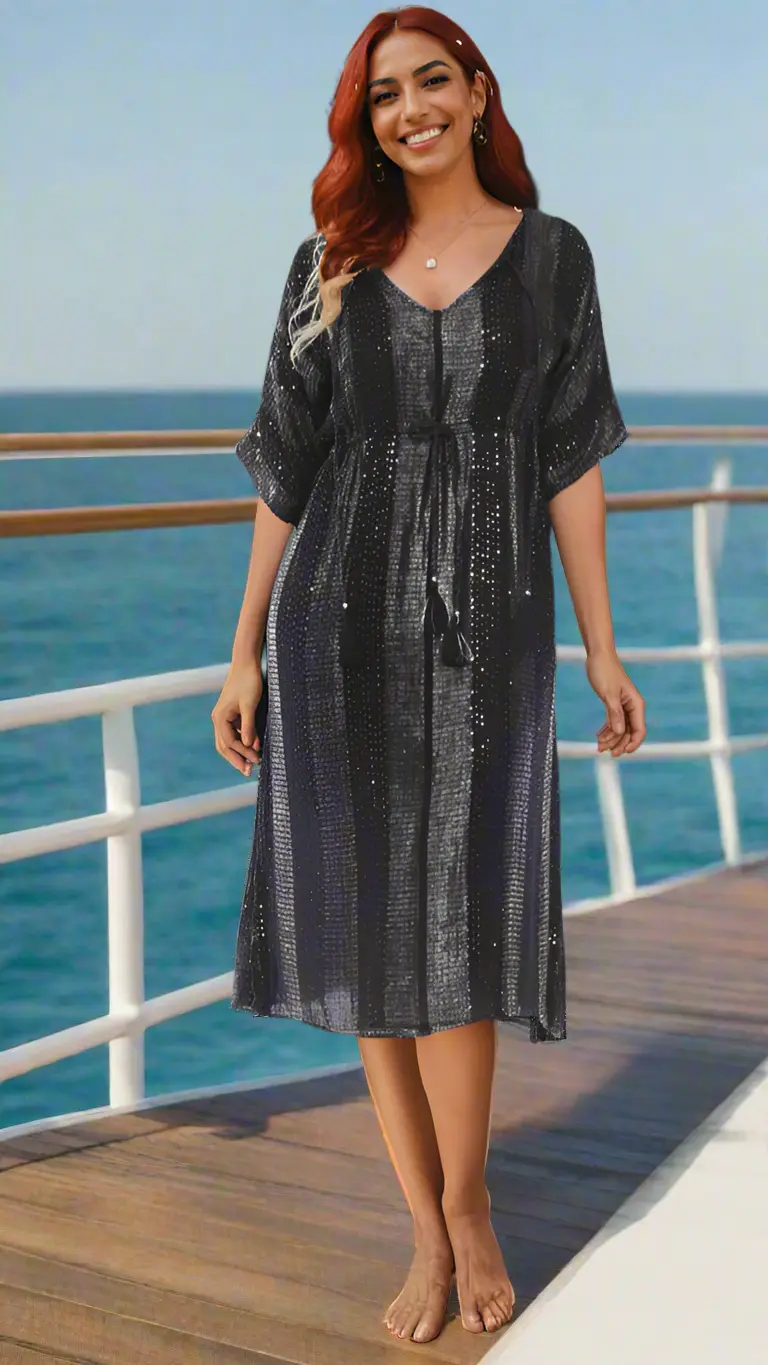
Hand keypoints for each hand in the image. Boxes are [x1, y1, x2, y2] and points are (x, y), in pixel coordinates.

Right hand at [211, 660, 262, 776]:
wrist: (246, 663)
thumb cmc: (248, 682)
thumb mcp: (250, 705)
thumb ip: (248, 726)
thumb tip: (248, 746)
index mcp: (220, 717)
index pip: (230, 743)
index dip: (243, 754)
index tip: (256, 762)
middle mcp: (218, 719)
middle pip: (224, 746)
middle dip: (236, 759)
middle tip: (248, 772)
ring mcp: (223, 717)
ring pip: (228, 741)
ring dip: (238, 753)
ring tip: (250, 764)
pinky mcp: (231, 713)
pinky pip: (233, 733)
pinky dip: (241, 742)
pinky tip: (252, 747)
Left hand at [586, 649, 645, 757]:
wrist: (598, 656)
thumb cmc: (604, 671)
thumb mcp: (608, 693)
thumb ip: (614, 713)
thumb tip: (619, 732)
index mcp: (636, 704)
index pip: (639, 730)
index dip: (632, 744)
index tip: (620, 753)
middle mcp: (632, 707)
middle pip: (629, 732)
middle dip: (618, 743)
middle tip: (602, 751)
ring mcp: (623, 706)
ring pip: (620, 729)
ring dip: (611, 739)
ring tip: (598, 746)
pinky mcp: (614, 704)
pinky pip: (613, 722)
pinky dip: (607, 730)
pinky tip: (598, 736)